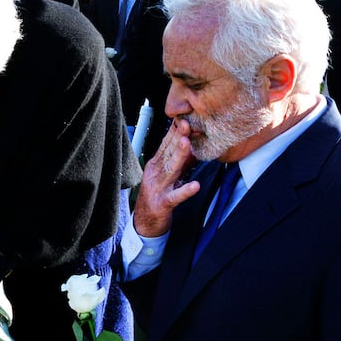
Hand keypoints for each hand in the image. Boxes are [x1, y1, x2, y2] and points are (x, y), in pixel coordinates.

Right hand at [133, 118, 202, 237]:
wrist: (145, 223)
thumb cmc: (157, 197)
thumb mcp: (168, 176)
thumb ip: (180, 162)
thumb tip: (194, 146)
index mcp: (155, 166)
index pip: (165, 145)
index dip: (174, 131)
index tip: (183, 117)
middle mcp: (155, 174)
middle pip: (167, 153)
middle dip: (177, 137)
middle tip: (186, 123)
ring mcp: (158, 188)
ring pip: (170, 170)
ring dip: (179, 156)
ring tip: (188, 144)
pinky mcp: (163, 203)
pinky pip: (175, 196)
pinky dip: (185, 191)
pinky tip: (195, 186)